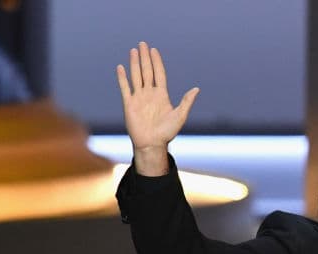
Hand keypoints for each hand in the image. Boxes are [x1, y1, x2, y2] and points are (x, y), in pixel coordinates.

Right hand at [115, 41, 198, 174]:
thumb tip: (196, 89)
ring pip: (136, 76)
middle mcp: (149, 94)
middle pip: (147, 71)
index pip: (159, 74)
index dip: (157, 62)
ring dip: (134, 63)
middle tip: (143, 44)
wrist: (152, 144)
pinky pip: (125, 88)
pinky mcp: (129, 104)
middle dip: (145, 58)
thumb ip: (186, 101)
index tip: (154, 50)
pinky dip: (123, 78)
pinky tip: (121, 67)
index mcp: (162, 95)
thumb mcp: (180, 116)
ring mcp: (139, 98)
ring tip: (133, 51)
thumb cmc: (167, 133)